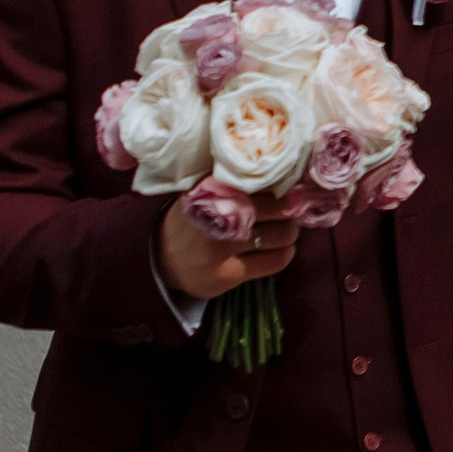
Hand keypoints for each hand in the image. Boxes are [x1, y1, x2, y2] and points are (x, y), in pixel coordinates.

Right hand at [157, 192, 297, 300]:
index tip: (291, 191)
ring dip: (290, 233)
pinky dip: (285, 254)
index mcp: (212, 190)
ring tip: (285, 231)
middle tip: (291, 213)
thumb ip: (236, 183)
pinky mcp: (227, 274)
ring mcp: (220, 247)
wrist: (161, 260)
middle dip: (290, 211)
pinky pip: (274, 261)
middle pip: (278, 209)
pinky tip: (280, 250)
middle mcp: (215, 215)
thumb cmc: (194, 220)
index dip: (284, 188)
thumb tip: (285, 177)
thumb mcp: (206, 193)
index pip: (262, 182)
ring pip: (281, 235)